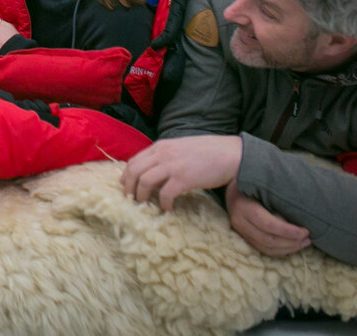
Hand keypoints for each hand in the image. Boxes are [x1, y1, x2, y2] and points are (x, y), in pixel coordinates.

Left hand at [121, 135, 242, 211]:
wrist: (230, 154)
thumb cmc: (208, 152)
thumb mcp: (180, 148)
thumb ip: (165, 156)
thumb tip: (153, 171)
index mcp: (161, 146)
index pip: (134, 161)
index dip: (127, 176)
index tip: (126, 188)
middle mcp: (162, 154)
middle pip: (134, 171)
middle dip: (129, 188)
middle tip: (132, 200)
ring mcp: (172, 166)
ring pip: (144, 182)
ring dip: (142, 196)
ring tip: (146, 206)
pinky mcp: (184, 179)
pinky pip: (165, 194)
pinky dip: (163, 204)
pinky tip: (168, 209)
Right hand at [225, 179, 310, 256]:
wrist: (231, 183)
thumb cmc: (252, 181)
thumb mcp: (262, 184)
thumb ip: (277, 196)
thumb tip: (302, 208)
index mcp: (243, 206)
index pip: (268, 224)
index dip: (288, 231)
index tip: (305, 231)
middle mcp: (239, 221)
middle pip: (268, 239)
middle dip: (291, 242)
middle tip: (308, 238)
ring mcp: (240, 231)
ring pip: (266, 248)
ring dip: (288, 248)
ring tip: (304, 242)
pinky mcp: (244, 237)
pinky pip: (263, 250)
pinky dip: (280, 251)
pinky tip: (293, 245)